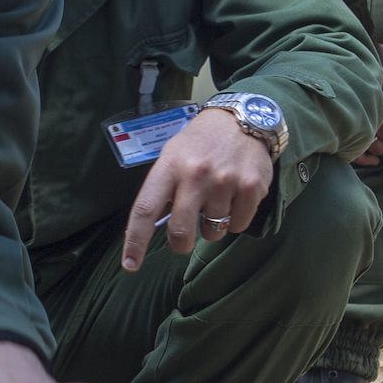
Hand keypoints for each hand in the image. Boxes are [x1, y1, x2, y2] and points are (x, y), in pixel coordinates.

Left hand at [121, 111, 274, 267]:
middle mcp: (196, 175)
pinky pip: (238, 225)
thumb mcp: (173, 155)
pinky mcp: (251, 188)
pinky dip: (235, 220)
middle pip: (181, 232)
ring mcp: (225, 182)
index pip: (145, 210)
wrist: (243, 118)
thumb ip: (164, 188)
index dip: (135, 241)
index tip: (130, 264)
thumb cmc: (201, 142)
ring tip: (216, 201)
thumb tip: (154, 226)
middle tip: (184, 238)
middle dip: (180, 243)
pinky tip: (235, 197)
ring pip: (213, 232)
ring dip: (212, 226)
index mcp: (170, 167)